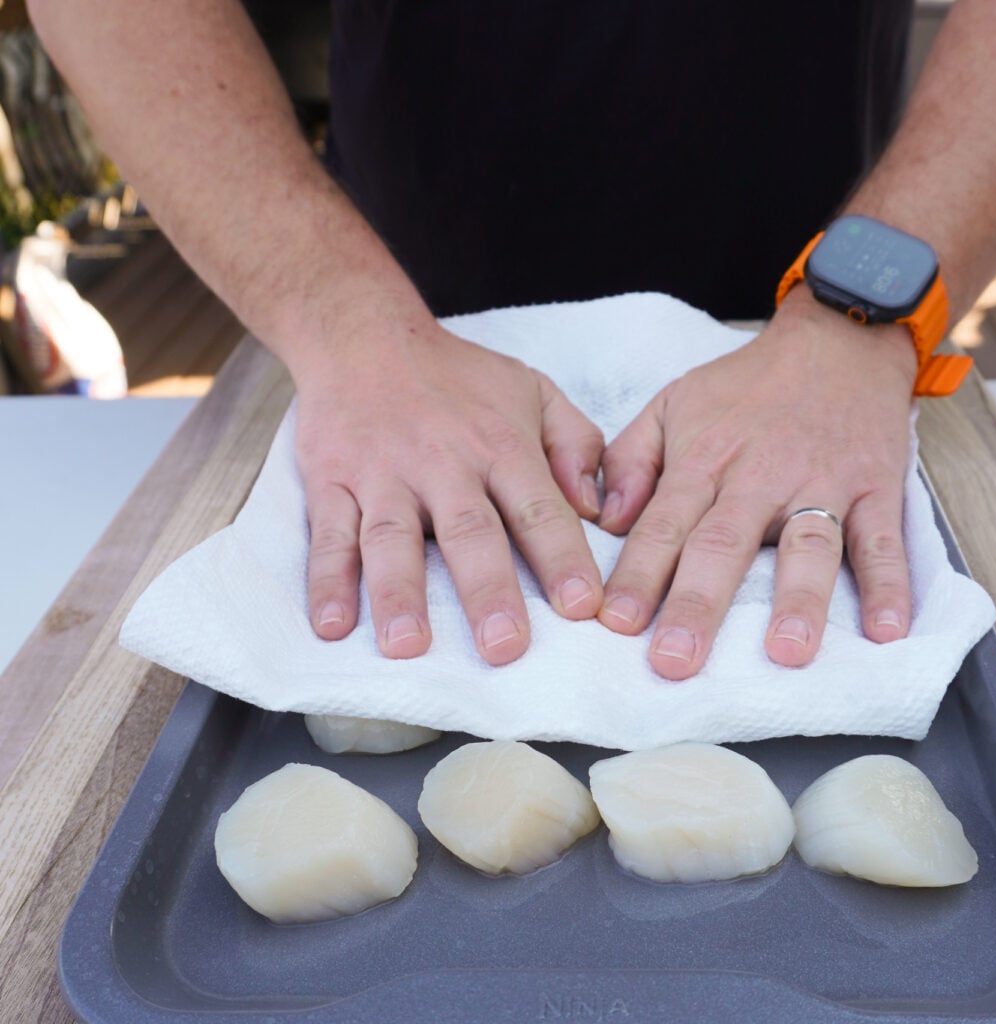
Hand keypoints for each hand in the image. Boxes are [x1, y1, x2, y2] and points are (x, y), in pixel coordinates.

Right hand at [292, 309, 604, 664]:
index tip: (583, 609)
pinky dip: (327, 580)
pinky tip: (332, 624)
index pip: (539, 509)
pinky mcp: (331, 482)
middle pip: (468, 534)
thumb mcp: (534, 390)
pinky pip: (329, 535)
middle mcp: (443, 464)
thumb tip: (600, 510)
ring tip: (408, 647)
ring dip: (399, 594)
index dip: (562, 559)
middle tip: (504, 648)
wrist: (363, 336)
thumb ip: (576, 444)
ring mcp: (382, 475)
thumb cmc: (459, 379)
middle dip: (488, 592)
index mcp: (501, 446)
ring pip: (391, 539)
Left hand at [596, 290, 916, 678]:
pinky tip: (889, 630)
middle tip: (676, 660)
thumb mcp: (673, 404)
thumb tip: (604, 521)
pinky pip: (883, 540)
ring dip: (797, 602)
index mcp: (704, 461)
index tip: (615, 624)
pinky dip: (890, 585)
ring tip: (785, 653)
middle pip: (724, 546)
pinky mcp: (876, 487)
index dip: (638, 575)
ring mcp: (822, 483)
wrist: (837, 338)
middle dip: (697, 605)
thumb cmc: (746, 387)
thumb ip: (630, 460)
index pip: (663, 525)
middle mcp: (759, 478)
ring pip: (807, 548)